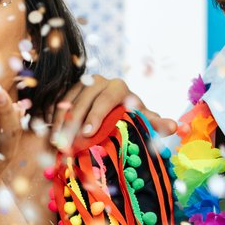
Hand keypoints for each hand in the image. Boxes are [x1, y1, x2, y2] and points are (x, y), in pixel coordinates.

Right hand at [49, 75, 174, 145]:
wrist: (115, 109)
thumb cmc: (130, 117)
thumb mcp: (141, 120)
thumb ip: (154, 124)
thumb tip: (173, 127)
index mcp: (118, 87)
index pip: (105, 99)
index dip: (96, 116)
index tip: (87, 133)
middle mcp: (98, 81)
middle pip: (82, 100)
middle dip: (73, 123)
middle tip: (67, 143)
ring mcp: (79, 84)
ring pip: (67, 101)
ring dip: (60, 123)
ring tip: (56, 143)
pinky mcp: (66, 90)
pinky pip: (56, 103)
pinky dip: (53, 119)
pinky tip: (51, 135)